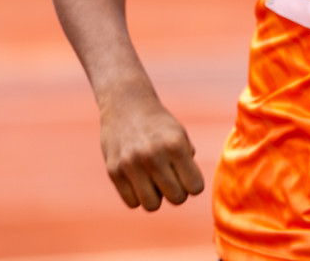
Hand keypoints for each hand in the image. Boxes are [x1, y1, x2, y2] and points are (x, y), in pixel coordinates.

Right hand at [98, 88, 204, 210]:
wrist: (125, 103)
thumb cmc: (158, 125)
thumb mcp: (180, 136)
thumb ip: (188, 163)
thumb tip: (188, 190)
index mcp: (175, 145)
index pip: (195, 187)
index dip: (192, 184)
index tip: (186, 174)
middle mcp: (153, 155)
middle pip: (177, 199)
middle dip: (176, 192)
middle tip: (169, 177)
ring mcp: (131, 164)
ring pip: (153, 206)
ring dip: (156, 197)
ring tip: (153, 181)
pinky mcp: (113, 171)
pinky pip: (132, 203)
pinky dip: (137, 196)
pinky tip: (137, 179)